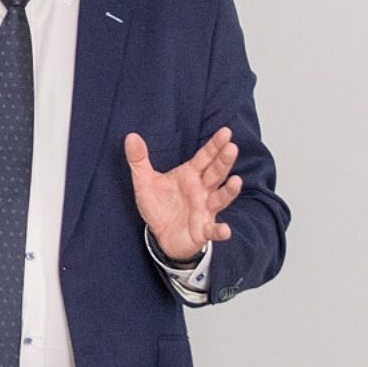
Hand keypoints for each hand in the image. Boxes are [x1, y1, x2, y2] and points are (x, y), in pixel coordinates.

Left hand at [125, 127, 241, 260]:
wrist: (161, 234)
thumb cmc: (159, 205)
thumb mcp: (144, 180)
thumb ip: (139, 159)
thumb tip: (131, 136)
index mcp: (190, 175)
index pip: (205, 157)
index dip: (215, 145)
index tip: (226, 131)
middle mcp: (202, 190)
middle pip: (216, 173)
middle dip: (224, 161)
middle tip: (232, 147)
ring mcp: (205, 210)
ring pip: (220, 198)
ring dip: (229, 191)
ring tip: (236, 181)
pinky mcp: (202, 230)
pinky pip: (213, 230)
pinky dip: (220, 230)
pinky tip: (225, 230)